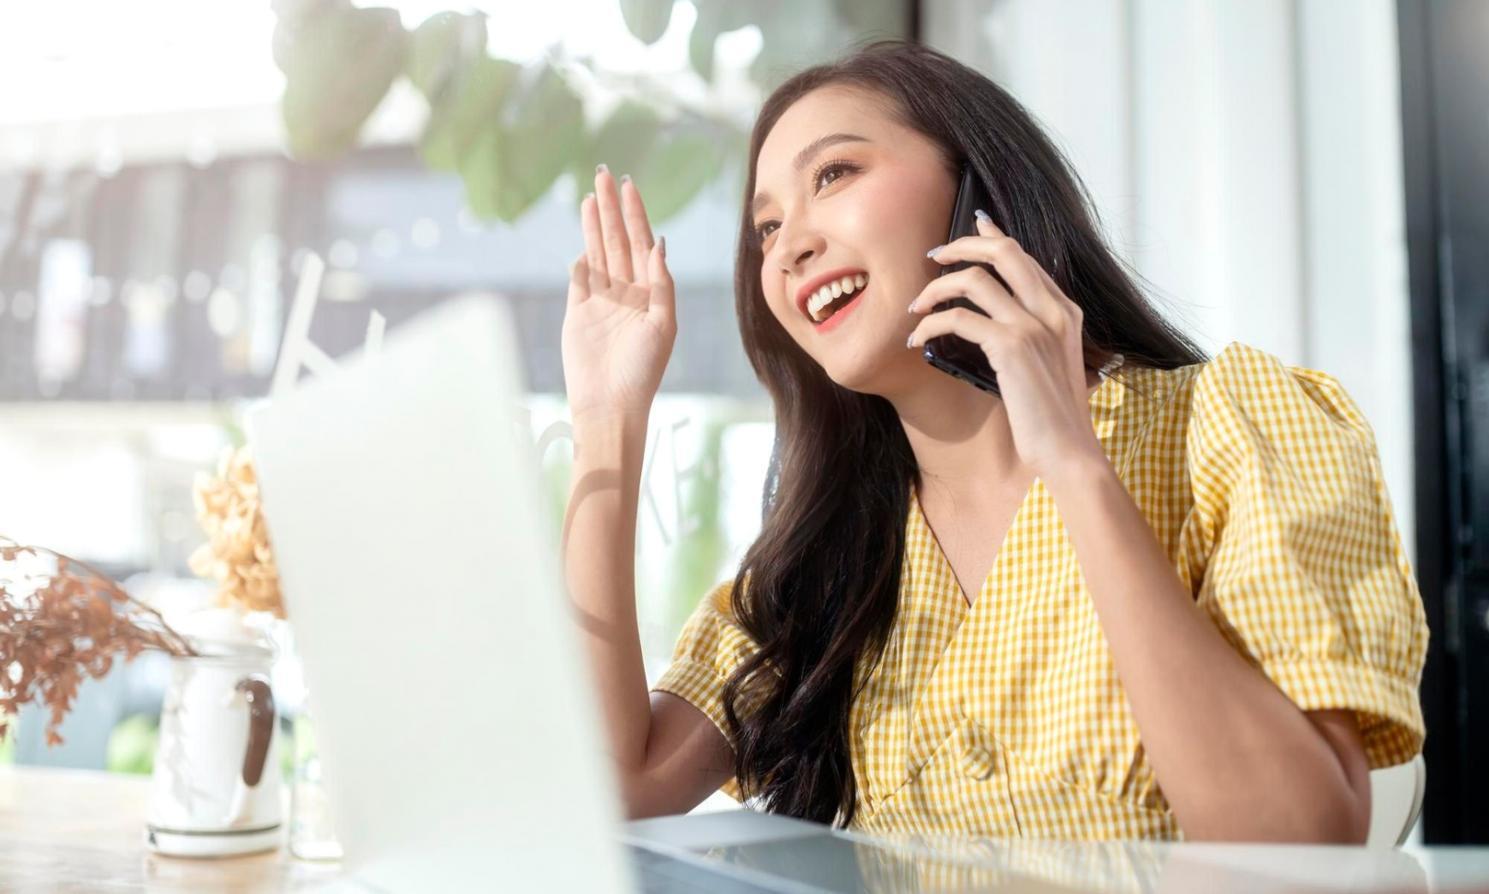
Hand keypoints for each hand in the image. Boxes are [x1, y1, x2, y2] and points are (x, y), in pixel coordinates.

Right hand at [561, 165, 675, 422]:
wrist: (609, 404)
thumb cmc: (642, 371)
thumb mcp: (662, 325)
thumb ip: (661, 283)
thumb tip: (658, 242)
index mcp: (650, 292)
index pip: (641, 242)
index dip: (634, 213)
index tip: (627, 185)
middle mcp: (627, 292)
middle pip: (617, 240)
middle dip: (611, 207)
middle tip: (603, 173)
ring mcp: (601, 302)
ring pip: (598, 254)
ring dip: (594, 225)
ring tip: (590, 196)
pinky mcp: (579, 314)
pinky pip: (580, 280)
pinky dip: (582, 261)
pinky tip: (584, 240)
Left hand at [906, 211, 1104, 479]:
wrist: (1068, 450)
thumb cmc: (1053, 417)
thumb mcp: (1051, 365)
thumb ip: (1034, 336)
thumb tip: (995, 322)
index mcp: (1065, 311)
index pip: (1026, 257)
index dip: (995, 236)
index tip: (973, 223)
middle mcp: (1054, 310)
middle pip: (1004, 251)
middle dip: (963, 245)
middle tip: (933, 256)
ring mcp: (1034, 326)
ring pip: (974, 280)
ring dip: (935, 289)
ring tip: (916, 306)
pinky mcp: (1011, 346)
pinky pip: (957, 319)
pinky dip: (930, 325)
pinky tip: (917, 339)